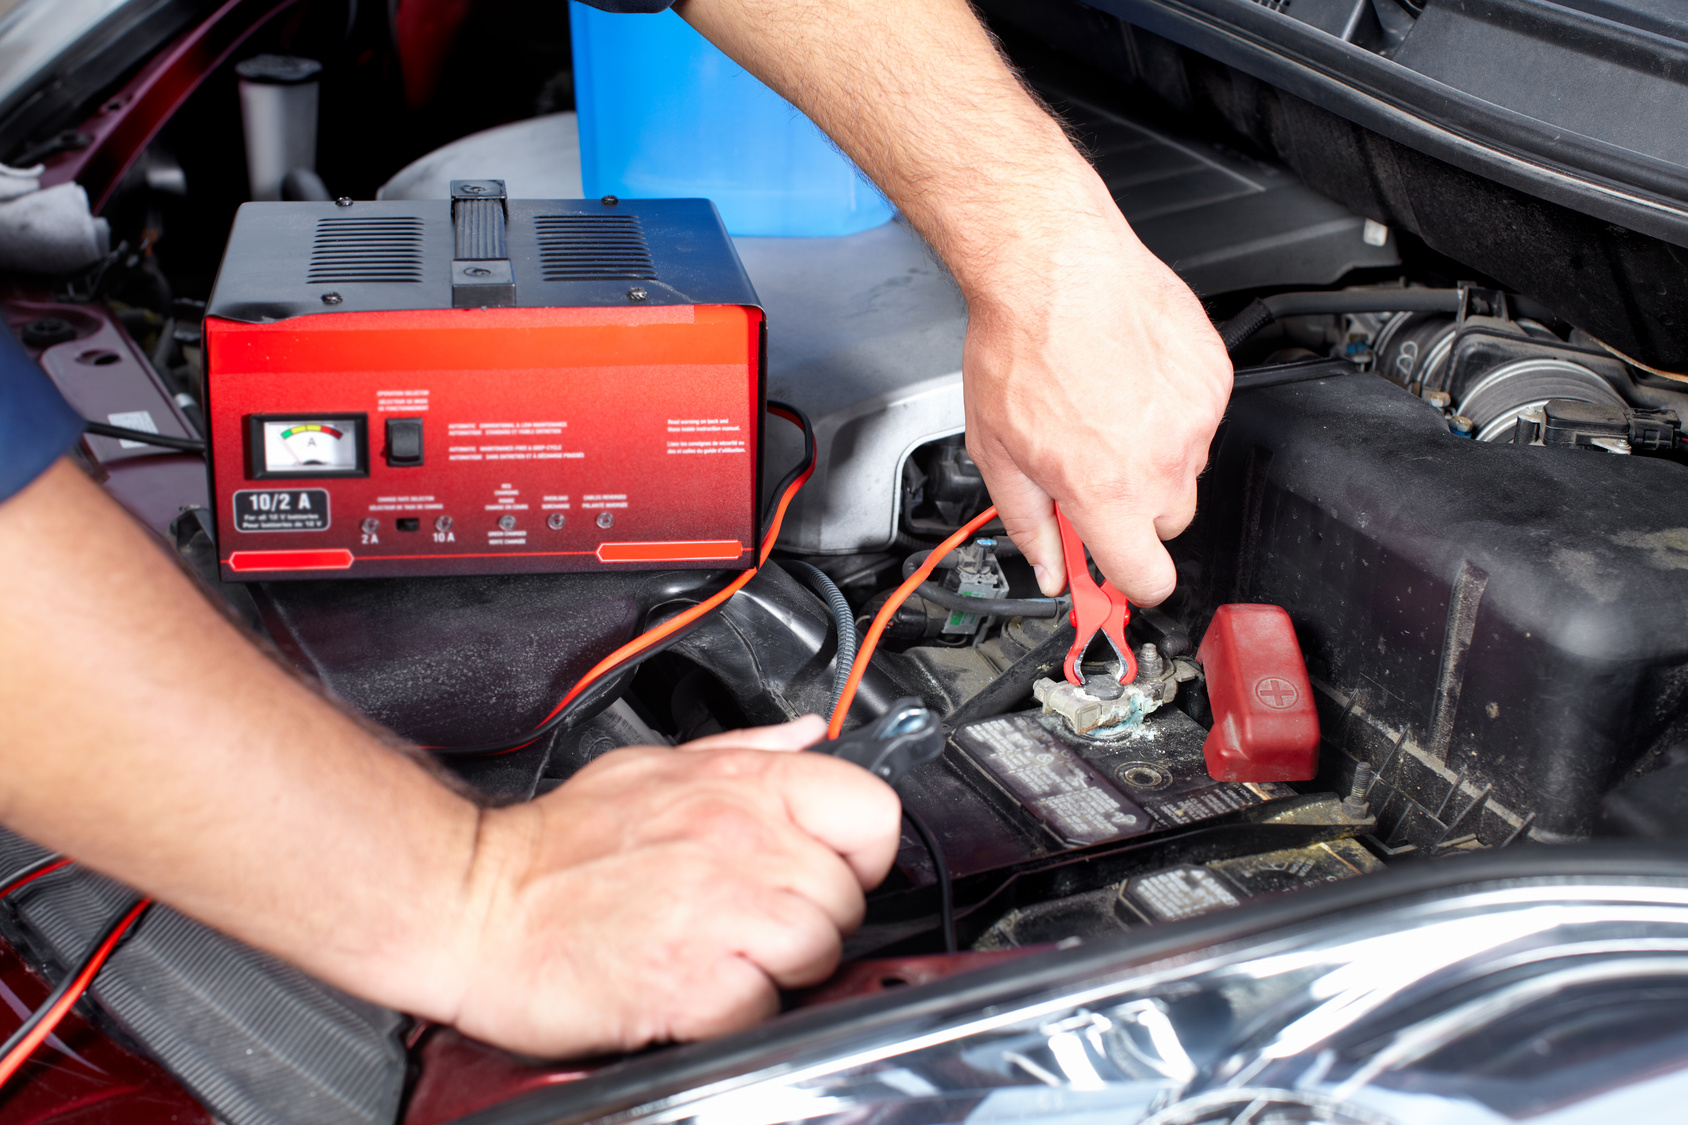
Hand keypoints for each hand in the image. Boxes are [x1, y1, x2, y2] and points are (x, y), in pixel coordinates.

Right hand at [441, 716, 901, 1056]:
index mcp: (741, 787)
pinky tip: (693, 987)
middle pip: (846, 898)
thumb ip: (746, 749)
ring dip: (776, 969)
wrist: (473, 904)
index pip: (872, 811)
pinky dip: (734, 1013)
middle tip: (748, 922)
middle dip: (810, 920)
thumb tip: (810, 733)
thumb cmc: (556, 847)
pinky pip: (763, 1009)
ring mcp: (721, 912)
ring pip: (817, 954)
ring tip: (718, 955)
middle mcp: (741, 842)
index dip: (861, 852)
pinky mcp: (693, 983)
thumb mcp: (656, 766)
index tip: (831, 869)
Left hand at [963, 203, 1232, 606]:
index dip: (1131, 579)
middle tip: (1094, 467)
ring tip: (1106, 408)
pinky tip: (1128, 378)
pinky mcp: (1214, 380)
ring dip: (1153, 455)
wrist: (1054, 265)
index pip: (1148, 578)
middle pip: (1168, 523)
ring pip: (1186, 468)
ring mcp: (1196, 420)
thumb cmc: (1021, 346)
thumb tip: (1049, 569)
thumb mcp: (997, 451)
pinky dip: (1170, 409)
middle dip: (1134, 508)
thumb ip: (1030, 523)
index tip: (1119, 569)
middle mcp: (1162, 463)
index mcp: (1108, 493)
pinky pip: (1199, 418)